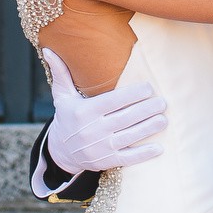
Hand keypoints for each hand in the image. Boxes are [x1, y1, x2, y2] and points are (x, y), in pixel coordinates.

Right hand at [41, 47, 166, 175]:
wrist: (61, 152)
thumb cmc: (67, 118)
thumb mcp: (62, 96)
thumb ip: (61, 73)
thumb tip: (48, 50)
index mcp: (84, 112)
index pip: (112, 101)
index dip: (132, 94)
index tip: (149, 87)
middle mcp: (92, 130)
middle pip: (124, 118)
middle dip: (146, 110)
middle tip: (163, 102)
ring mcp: (100, 148)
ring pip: (129, 137)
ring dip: (148, 128)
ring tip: (164, 119)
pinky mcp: (107, 162)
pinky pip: (128, 158)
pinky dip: (143, 154)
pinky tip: (159, 148)